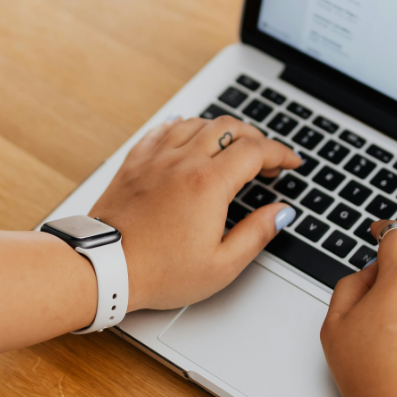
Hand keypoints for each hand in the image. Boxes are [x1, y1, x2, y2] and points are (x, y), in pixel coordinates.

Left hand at [90, 115, 301, 311]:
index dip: (280, 153)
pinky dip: (183, 126)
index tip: (291, 162)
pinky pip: (162, 130)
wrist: (105, 267)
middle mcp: (183, 162)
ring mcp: (156, 158)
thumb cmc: (159, 272)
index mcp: (209, 184)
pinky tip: (187, 132)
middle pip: (229, 128)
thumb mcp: (221, 265)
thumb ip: (257, 234)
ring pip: (196, 123)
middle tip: (265, 158)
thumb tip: (280, 213)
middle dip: (255, 138)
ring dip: (221, 129)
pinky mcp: (134, 163)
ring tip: (231, 147)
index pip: (256, 151)